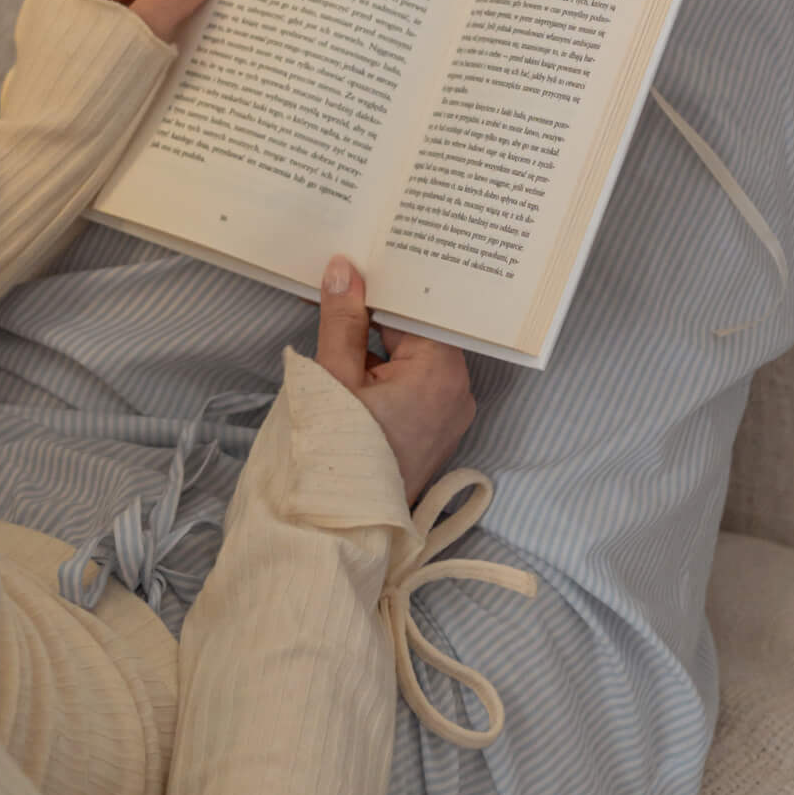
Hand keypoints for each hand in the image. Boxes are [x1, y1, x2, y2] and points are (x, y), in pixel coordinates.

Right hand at [314, 256, 474, 505]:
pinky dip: (393, 377)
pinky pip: (420, 388)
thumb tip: (345, 271)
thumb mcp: (334, 377)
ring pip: (418, 360)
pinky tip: (360, 376)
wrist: (344, 524)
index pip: (416, 309)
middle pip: (420, 333)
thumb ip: (342, 320)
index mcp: (440, 370)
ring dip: (383, 350)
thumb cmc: (340, 454)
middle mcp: (459, 390)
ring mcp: (453, 413)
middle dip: (380, 320)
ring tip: (343, 341)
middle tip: (341, 298)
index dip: (382, 288)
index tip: (355, 271)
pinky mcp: (441, 431)